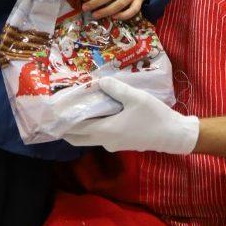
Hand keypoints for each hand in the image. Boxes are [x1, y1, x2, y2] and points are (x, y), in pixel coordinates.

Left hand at [63, 77, 198, 154]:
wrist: (173, 135)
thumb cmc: (154, 117)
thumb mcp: (136, 98)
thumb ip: (116, 89)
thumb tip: (99, 81)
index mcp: (106, 130)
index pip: (76, 128)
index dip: (63, 121)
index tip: (52, 112)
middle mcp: (105, 141)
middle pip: (78, 138)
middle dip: (66, 127)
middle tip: (59, 112)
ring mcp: (113, 144)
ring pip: (89, 137)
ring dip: (80, 126)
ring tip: (77, 108)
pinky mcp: (121, 143)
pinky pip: (100, 135)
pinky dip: (93, 126)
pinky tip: (96, 112)